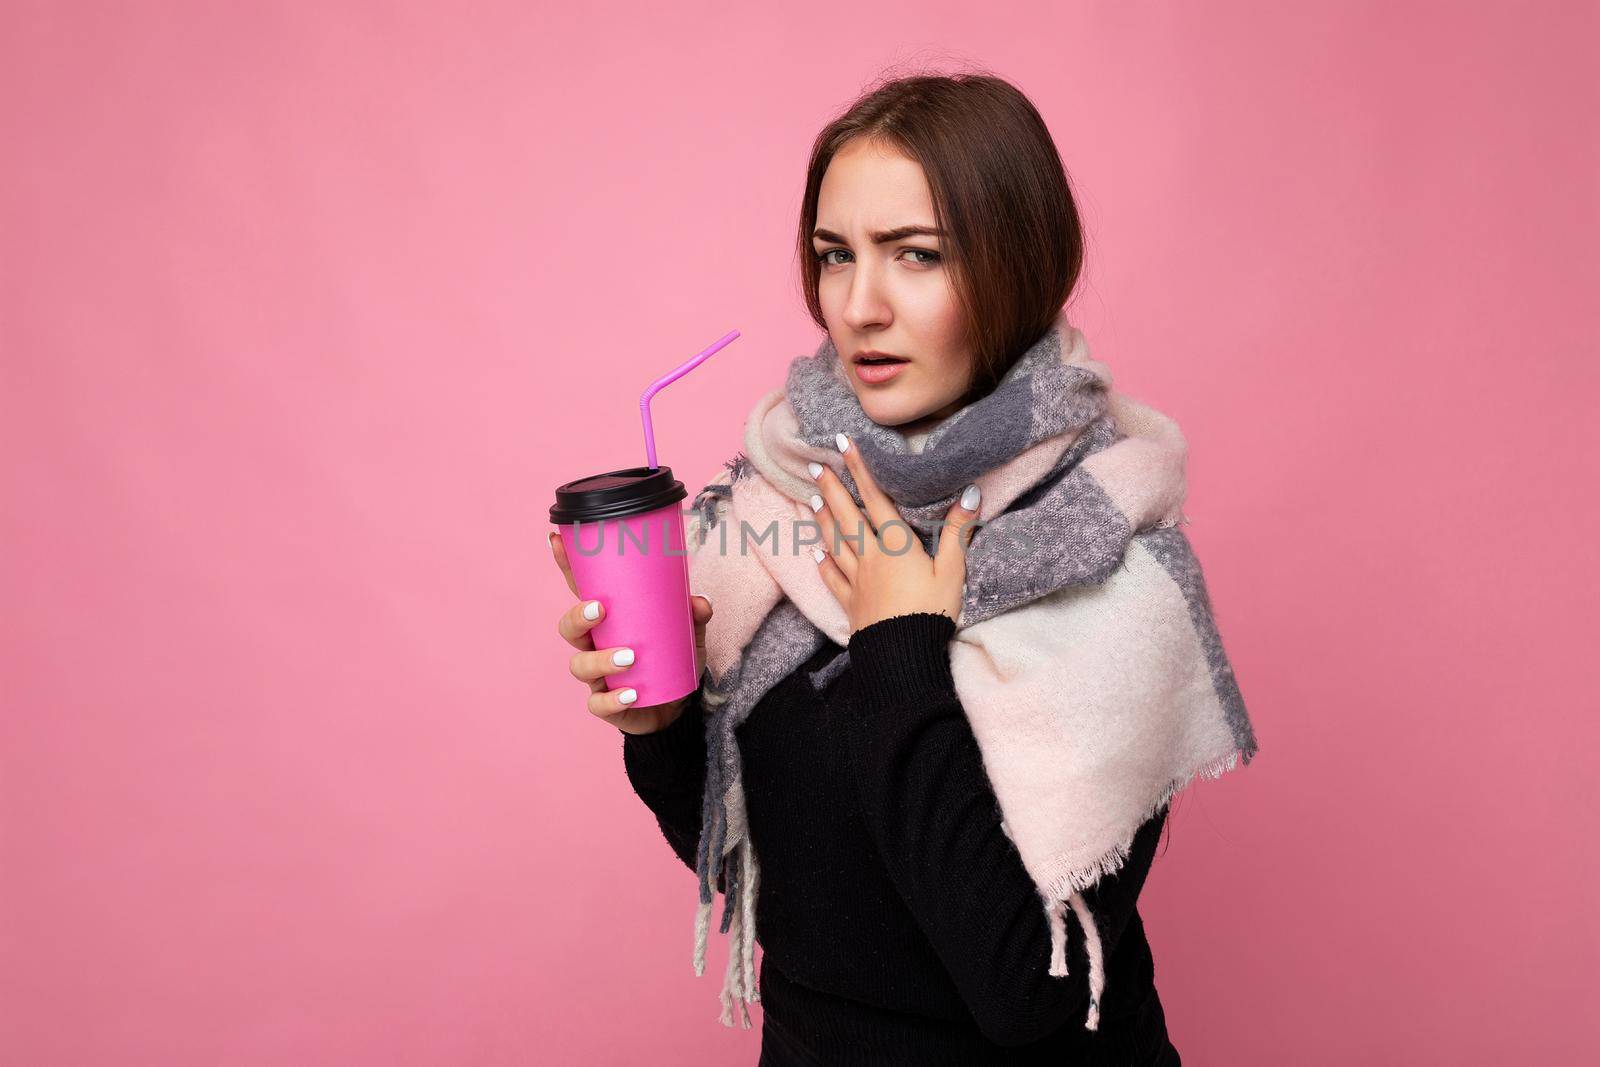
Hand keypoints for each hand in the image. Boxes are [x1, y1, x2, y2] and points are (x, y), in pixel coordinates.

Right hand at [549, 531, 713, 735]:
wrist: (678, 707)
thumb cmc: (672, 661)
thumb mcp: (688, 635)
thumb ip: (694, 616)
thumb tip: (699, 601)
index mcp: (609, 622)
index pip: (581, 591)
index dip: (566, 567)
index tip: (556, 539)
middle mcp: (595, 646)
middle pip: (569, 628)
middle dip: (577, 616)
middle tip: (599, 610)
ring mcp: (598, 677)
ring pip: (580, 666)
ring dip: (601, 660)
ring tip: (629, 657)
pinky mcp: (607, 705)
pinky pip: (599, 704)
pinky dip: (613, 699)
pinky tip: (631, 693)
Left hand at [808, 432, 978, 634]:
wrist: (902, 656)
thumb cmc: (931, 612)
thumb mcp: (953, 570)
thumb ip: (957, 532)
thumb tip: (969, 494)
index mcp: (896, 546)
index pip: (876, 499)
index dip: (861, 470)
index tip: (844, 444)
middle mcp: (870, 558)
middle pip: (848, 517)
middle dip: (832, 489)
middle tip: (815, 464)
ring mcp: (856, 581)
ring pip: (835, 543)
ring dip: (823, 519)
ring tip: (812, 498)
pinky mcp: (851, 604)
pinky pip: (833, 579)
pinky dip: (824, 563)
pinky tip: (817, 553)